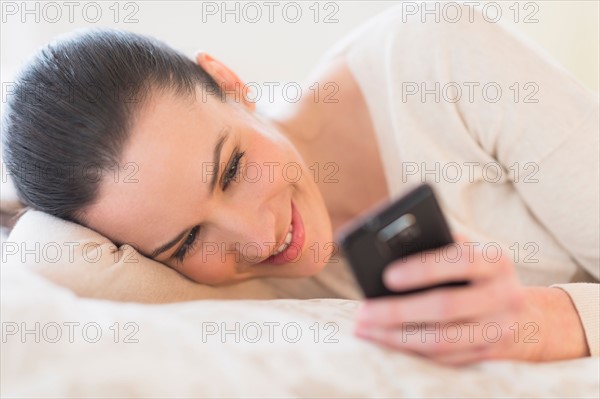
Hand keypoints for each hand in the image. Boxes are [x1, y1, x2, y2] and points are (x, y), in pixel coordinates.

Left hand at [354, 234, 588, 364]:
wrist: (531, 316)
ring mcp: (498, 329)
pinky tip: (385, 341)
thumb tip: (389, 253)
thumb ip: (440, 247)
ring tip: (364, 328)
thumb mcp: (473, 252)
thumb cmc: (482, 274)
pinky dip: (410, 350)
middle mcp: (504, 295)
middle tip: (363, 311)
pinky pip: (444, 357)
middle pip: (445, 307)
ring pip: (441, 340)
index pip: (461, 261)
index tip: (388, 275)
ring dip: (396, 337)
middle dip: (397, 311)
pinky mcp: (489, 354)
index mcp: (496, 261)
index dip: (424, 268)